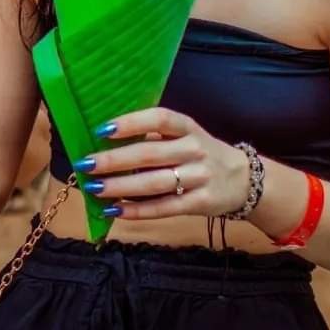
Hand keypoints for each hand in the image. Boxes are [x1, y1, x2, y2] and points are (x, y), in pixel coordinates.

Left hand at [73, 107, 248, 221]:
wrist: (243, 179)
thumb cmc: (199, 151)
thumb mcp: (184, 134)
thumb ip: (154, 134)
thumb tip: (107, 136)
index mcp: (186, 127)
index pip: (159, 119)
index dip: (131, 123)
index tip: (103, 129)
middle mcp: (193, 149)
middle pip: (150, 154)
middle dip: (115, 160)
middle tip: (86, 164)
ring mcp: (199, 177)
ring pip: (154, 183)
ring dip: (121, 187)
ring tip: (95, 188)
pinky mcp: (200, 203)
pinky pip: (165, 208)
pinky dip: (138, 210)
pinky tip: (116, 210)